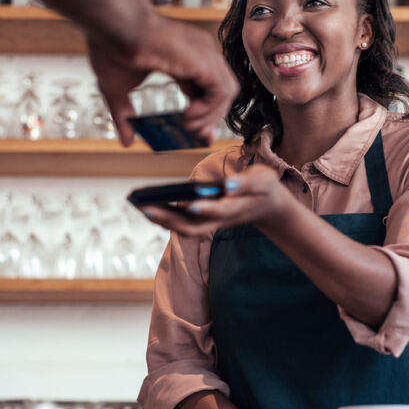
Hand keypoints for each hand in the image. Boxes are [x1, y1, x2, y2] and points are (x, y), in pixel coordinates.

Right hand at [86, 14, 238, 146]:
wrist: (114, 25)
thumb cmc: (111, 45)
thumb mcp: (115, 89)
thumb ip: (124, 116)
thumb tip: (127, 143)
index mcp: (181, 58)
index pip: (204, 88)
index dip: (203, 112)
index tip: (194, 131)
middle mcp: (198, 54)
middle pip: (219, 91)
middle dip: (211, 118)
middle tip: (197, 135)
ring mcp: (203, 54)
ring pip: (226, 91)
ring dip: (212, 115)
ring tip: (190, 126)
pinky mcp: (204, 60)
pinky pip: (222, 90)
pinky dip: (212, 108)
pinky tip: (191, 115)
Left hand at [137, 165, 288, 236]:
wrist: (267, 205)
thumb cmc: (263, 188)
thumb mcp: (263, 180)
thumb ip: (246, 183)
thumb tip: (226, 184)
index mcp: (236, 208)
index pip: (220, 211)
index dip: (206, 208)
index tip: (190, 203)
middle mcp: (220, 221)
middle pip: (192, 227)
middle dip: (169, 220)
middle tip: (145, 207)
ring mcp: (211, 223)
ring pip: (184, 228)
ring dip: (162, 220)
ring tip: (140, 205)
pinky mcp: (204, 220)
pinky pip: (181, 222)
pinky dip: (165, 215)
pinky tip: (149, 204)